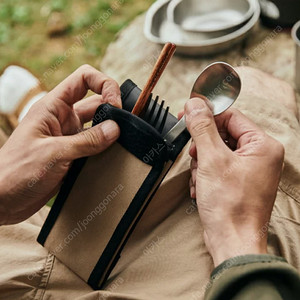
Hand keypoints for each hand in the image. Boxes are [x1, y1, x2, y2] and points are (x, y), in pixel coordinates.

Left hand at [0, 65, 120, 224]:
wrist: (3, 200)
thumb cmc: (16, 172)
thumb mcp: (53, 153)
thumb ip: (86, 141)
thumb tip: (115, 128)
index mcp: (53, 107)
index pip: (83, 79)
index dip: (104, 84)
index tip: (115, 105)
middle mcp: (63, 119)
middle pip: (96, 103)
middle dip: (113, 110)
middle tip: (126, 126)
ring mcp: (69, 137)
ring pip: (98, 126)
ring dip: (111, 131)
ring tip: (124, 142)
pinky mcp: (73, 155)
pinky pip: (96, 146)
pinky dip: (107, 149)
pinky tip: (115, 156)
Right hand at [185, 97, 283, 266]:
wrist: (232, 242)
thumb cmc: (230, 205)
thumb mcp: (212, 160)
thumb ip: (203, 128)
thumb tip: (195, 105)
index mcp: (262, 146)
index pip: (230, 117)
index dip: (206, 116)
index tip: (186, 116)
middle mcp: (259, 156)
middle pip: (222, 135)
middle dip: (203, 147)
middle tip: (195, 157)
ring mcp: (248, 170)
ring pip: (216, 152)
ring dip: (201, 164)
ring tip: (200, 180)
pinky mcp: (237, 182)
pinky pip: (217, 167)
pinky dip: (205, 175)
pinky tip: (201, 189)